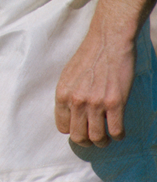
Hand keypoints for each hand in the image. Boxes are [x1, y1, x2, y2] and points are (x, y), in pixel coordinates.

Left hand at [54, 0, 154, 146]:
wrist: (107, 41)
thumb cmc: (89, 55)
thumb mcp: (69, 74)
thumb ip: (68, 95)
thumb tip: (70, 115)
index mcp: (62, 92)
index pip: (62, 126)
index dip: (72, 130)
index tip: (80, 128)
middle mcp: (76, 100)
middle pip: (78, 137)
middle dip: (87, 141)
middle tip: (94, 136)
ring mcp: (95, 103)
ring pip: (97, 138)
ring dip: (103, 141)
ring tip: (107, 134)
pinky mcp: (115, 103)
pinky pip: (116, 132)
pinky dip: (118, 134)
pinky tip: (118, 126)